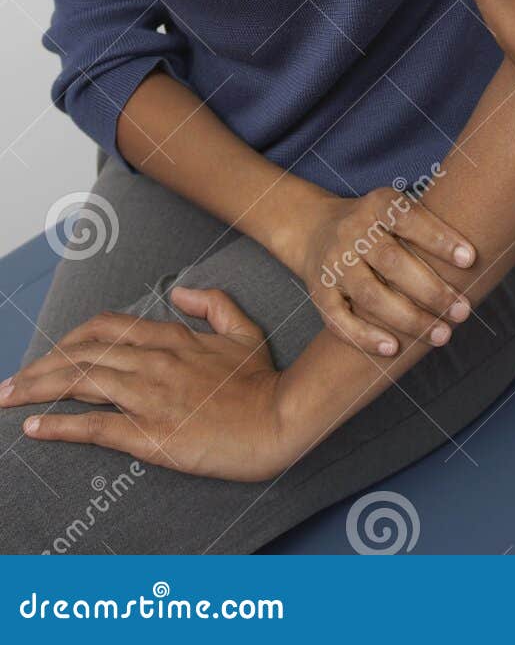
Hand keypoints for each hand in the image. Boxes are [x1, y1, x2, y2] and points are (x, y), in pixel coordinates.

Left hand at [1, 287, 291, 480]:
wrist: (277, 420)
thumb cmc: (262, 381)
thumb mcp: (243, 329)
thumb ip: (212, 304)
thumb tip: (181, 292)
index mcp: (170, 339)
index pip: (105, 328)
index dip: (70, 339)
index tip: (51, 354)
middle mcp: (152, 362)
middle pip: (81, 355)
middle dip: (39, 367)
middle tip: (9, 383)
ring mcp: (148, 396)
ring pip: (80, 383)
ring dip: (37, 390)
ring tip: (7, 398)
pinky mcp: (149, 434)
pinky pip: (94, 426)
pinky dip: (59, 427)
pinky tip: (34, 427)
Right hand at [299, 189, 477, 356]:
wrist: (313, 228)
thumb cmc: (376, 226)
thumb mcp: (395, 209)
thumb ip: (426, 227)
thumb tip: (475, 260)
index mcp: (377, 205)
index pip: (409, 219)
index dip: (439, 239)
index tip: (470, 259)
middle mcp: (352, 231)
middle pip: (393, 262)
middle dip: (432, 290)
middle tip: (463, 311)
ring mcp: (333, 263)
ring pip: (371, 294)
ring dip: (409, 318)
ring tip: (442, 334)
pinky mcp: (319, 293)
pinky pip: (339, 320)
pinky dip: (365, 337)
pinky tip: (393, 348)